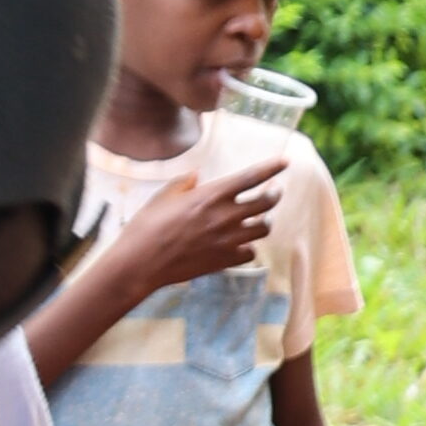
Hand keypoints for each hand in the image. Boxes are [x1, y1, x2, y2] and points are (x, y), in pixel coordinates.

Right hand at [116, 153, 283, 291]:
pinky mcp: (224, 260)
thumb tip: (196, 175)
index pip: (252, 177)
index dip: (272, 167)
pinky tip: (241, 245)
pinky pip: (249, 252)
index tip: (285, 162)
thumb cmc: (146, 227)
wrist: (141, 263)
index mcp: (211, 195)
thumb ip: (184, 183)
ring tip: (259, 219)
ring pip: (263, 228)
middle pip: (267, 202)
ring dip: (264, 221)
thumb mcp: (162, 197)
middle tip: (274, 192)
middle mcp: (225, 216)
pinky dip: (248, 247)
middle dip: (274, 194)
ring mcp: (227, 240)